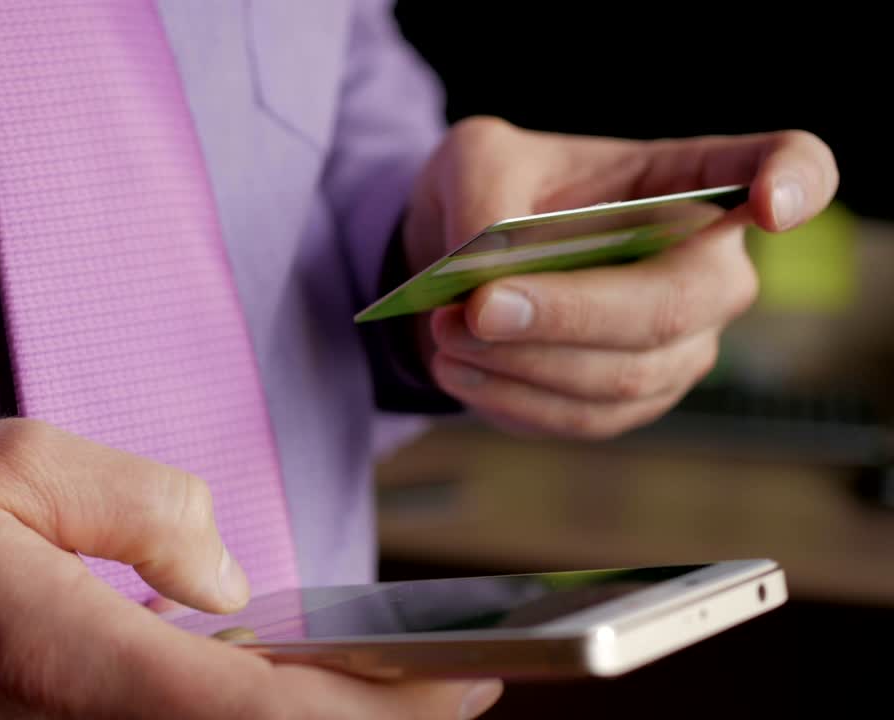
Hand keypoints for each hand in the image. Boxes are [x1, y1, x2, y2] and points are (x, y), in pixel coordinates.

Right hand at [0, 418, 502, 718]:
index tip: (470, 681)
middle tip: (455, 682)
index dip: (378, 708)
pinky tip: (291, 684)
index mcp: (68, 658)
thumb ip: (146, 510)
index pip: (256, 711)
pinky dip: (252, 718)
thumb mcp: (21, 464)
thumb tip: (232, 580)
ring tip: (394, 679)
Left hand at [404, 116, 837, 438]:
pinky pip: (586, 418)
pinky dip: (513, 398)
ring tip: (445, 332)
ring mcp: (680, 344)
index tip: (772, 203)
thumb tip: (491, 278)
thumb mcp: (473, 163)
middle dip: (572, 312)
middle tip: (477, 307)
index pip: (784, 165)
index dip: (797, 182)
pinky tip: (460, 367)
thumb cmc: (490, 193)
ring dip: (523, 361)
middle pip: (680, 302)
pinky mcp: (632, 400)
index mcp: (685, 182)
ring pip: (625, 373)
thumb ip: (484, 203)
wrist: (460, 265)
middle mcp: (707, 266)